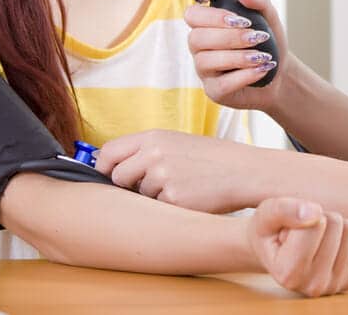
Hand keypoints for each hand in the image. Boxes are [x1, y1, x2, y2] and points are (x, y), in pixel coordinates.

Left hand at [95, 130, 260, 212]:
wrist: (243, 171)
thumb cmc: (211, 158)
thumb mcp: (177, 142)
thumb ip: (146, 150)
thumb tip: (113, 168)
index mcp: (154, 137)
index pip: (109, 151)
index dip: (104, 167)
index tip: (107, 176)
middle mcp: (154, 154)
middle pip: (118, 177)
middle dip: (128, 186)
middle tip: (153, 185)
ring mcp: (162, 177)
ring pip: (139, 195)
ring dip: (154, 196)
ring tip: (182, 186)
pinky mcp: (173, 199)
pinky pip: (157, 208)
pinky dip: (169, 207)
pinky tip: (190, 197)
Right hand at [185, 0, 292, 112]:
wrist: (280, 72)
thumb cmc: (267, 43)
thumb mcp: (268, 17)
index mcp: (208, 25)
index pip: (192, 15)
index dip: (212, 16)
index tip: (240, 19)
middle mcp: (200, 47)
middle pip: (197, 38)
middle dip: (230, 37)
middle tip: (256, 37)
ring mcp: (205, 70)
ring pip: (207, 61)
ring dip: (239, 57)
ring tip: (262, 56)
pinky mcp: (214, 91)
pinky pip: (222, 83)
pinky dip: (245, 75)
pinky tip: (261, 70)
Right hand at [249, 198, 347, 296]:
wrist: (275, 251)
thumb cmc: (269, 231)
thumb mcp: (266, 214)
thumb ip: (285, 210)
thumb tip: (315, 213)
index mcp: (288, 273)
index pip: (314, 224)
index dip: (303, 212)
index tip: (290, 225)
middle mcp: (312, 286)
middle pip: (335, 224)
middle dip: (320, 217)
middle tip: (303, 229)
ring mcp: (334, 286)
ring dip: (333, 224)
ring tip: (315, 236)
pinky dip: (346, 233)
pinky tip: (328, 242)